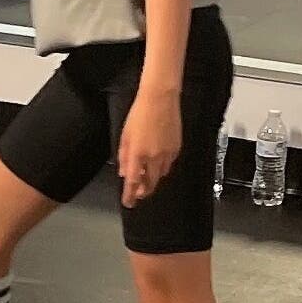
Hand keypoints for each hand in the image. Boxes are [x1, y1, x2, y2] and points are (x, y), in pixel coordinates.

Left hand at [117, 93, 182, 207]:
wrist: (160, 99)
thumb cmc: (139, 114)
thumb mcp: (125, 136)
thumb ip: (124, 157)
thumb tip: (124, 173)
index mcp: (137, 154)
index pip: (133, 182)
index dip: (130, 195)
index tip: (128, 203)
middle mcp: (154, 157)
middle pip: (150, 183)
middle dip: (144, 191)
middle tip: (138, 193)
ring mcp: (167, 154)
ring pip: (161, 175)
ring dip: (153, 178)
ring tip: (146, 176)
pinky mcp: (177, 148)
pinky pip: (169, 164)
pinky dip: (162, 167)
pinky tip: (156, 161)